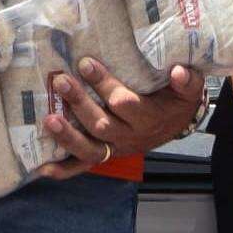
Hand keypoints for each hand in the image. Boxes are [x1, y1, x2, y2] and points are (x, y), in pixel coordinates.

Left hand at [40, 60, 203, 177]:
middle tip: (60, 81)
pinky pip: (84, 166)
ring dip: (67, 136)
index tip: (85, 63)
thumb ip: (187, 81)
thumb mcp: (189, 89)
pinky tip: (43, 169)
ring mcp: (115, 147)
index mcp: (148, 117)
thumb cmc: (177, 99)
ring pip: (90, 149)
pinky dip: (64, 170)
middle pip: (101, 125)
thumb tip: (178, 71)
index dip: (104, 85)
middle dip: (79, 103)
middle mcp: (130, 136)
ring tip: (49, 119)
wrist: (176, 123)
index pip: (124, 104)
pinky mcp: (106, 154)